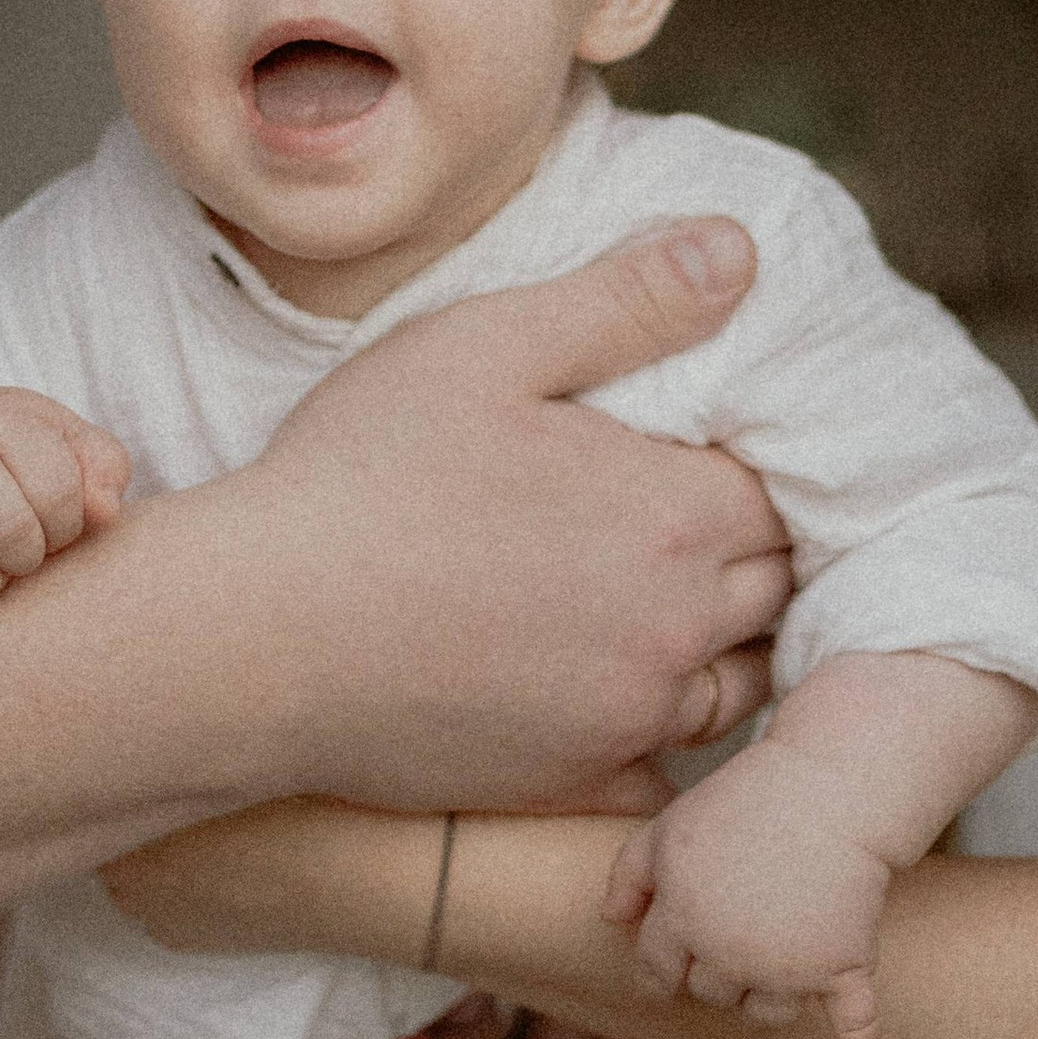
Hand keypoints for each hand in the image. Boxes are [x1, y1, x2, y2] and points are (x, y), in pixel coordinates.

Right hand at [240, 220, 788, 810]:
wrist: (254, 636)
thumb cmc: (361, 475)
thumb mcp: (487, 346)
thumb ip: (628, 301)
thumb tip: (740, 252)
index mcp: (671, 515)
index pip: (783, 487)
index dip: (754, 456)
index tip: (701, 438)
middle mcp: (674, 631)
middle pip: (777, 584)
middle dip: (751, 540)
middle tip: (680, 502)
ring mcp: (627, 721)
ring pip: (738, 680)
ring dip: (720, 634)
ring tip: (654, 587)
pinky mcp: (574, 786)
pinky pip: (666, 766)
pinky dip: (656, 723)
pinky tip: (600, 678)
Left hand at [605, 745, 889, 1038]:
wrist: (828, 786)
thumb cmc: (743, 801)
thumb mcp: (668, 825)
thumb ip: (628, 873)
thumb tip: (609, 922)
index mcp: (682, 918)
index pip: (659, 971)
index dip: (665, 967)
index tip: (672, 970)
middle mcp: (730, 951)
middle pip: (713, 994)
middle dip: (721, 969)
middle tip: (744, 918)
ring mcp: (787, 965)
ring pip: (766, 1013)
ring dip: (770, 993)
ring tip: (784, 936)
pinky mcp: (842, 965)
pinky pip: (852, 1024)